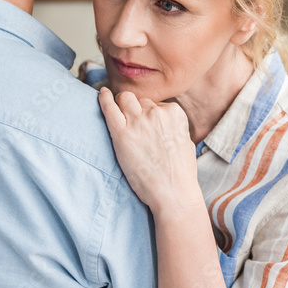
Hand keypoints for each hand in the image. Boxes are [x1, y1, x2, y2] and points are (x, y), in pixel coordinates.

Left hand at [98, 87, 201, 214]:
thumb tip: (161, 119)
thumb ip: (172, 125)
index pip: (155, 103)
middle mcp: (156, 112)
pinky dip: (104, 99)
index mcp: (174, 112)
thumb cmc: (180, 172)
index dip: (149, 115)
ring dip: (122, 106)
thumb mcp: (185, 140)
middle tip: (133, 124)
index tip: (147, 126)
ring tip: (121, 119)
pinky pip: (109, 107)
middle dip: (135, 108)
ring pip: (125, 99)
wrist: (173, 192)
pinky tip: (102, 94)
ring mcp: (138, 121)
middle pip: (139, 99)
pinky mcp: (122, 133)